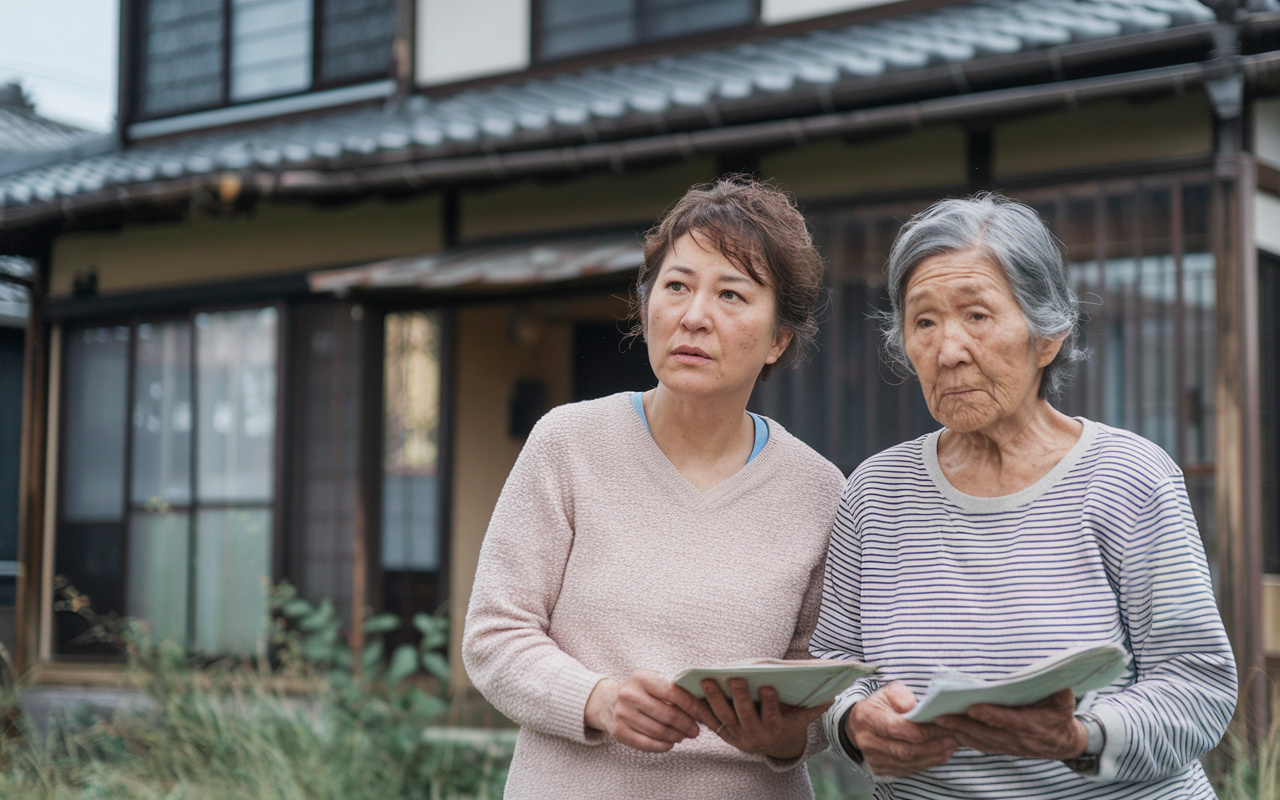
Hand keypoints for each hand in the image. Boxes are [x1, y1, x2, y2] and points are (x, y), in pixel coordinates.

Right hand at [583, 671, 703, 752]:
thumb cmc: (638, 692)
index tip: (704, 716)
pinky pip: (647, 744)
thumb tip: (703, 706)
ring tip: (683, 736)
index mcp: (641, 678)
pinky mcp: (619, 732)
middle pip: (668, 715)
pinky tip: (670, 743)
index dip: (693, 707)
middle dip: (687, 725)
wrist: (607, 702)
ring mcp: (622, 714)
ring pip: (659, 731)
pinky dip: (663, 746)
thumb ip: (673, 690)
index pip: (674, 693)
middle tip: (695, 731)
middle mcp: (629, 695)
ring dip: (676, 736)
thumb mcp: (651, 682)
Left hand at [701, 678, 829, 759]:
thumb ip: (813, 707)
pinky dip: (698, 708)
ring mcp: (737, 735)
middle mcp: (755, 735)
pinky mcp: (723, 734)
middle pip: (745, 716)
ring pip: (724, 718)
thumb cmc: (788, 722)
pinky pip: (708, 721)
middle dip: (740, 698)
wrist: (773, 745)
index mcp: (775, 728)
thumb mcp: (802, 717)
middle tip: (735, 678)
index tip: (768, 687)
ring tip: (708, 681)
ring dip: (715, 700)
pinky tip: (689, 692)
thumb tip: (831, 696)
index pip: (773, 716)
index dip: (770, 703)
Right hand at [848, 682, 958, 775]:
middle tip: (954, 739)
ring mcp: (873, 757)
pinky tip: (940, 755)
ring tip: (951, 747)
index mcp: (867, 716)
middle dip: (932, 746)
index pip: (897, 727)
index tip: (944, 726)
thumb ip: (903, 697)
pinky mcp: (880, 768)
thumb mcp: (889, 691)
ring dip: (933, 756)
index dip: (922, 729)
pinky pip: (906, 769)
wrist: (858, 724)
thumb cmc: (879, 705)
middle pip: (904, 749)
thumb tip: (919, 710)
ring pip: (907, 762)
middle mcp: (867, 740)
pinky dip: (926, 763)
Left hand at [931, 688, 1086, 760]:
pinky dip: (959, 737)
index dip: (993, 716)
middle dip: (962, 724)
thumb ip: (1056, 685)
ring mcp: (1007, 745)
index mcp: (1035, 724)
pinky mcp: (999, 748)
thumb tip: (1047, 666)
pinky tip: (942, 728)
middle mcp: (1018, 738)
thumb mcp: (1064, 698)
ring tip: (933, 720)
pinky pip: (976, 744)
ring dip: (956, 731)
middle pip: (986, 732)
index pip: (1011, 721)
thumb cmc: (1061, 714)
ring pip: (977, 740)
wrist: (1064, 743)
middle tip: (939, 714)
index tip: (974, 708)